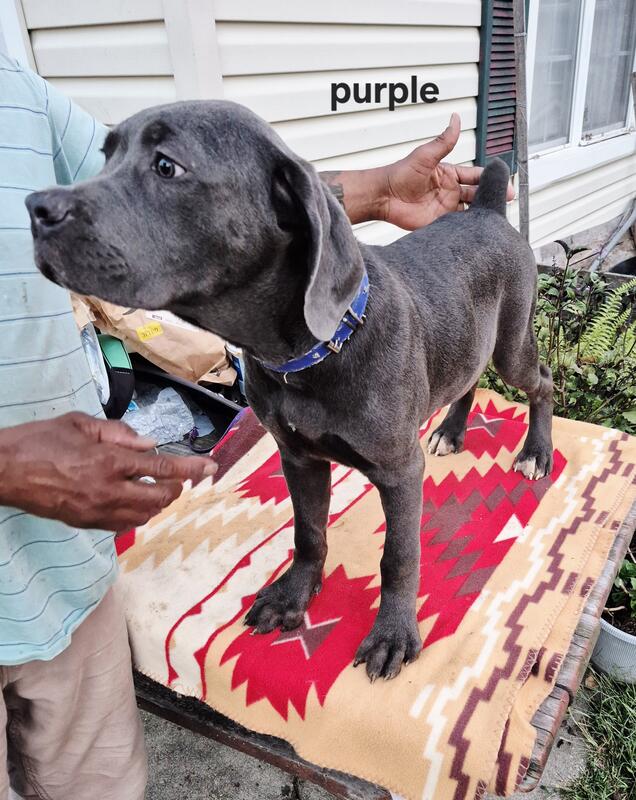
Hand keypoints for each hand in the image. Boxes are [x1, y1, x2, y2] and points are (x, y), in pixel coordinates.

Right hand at [0, 412, 216, 530]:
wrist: (4, 470)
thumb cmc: (40, 441)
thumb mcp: (82, 424)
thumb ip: (120, 432)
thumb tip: (148, 443)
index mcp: (110, 461)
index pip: (162, 469)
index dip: (191, 469)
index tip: (210, 468)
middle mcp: (108, 490)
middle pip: (160, 498)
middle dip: (175, 488)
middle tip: (178, 477)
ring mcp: (97, 511)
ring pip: (144, 515)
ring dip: (158, 503)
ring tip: (158, 488)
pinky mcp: (85, 523)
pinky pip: (123, 525)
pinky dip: (137, 514)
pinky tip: (133, 501)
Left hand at [378, 113, 515, 228]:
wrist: (384, 196)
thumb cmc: (400, 173)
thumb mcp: (426, 155)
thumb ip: (444, 141)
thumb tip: (455, 118)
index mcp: (449, 174)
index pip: (475, 176)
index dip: (489, 178)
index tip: (504, 180)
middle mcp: (450, 191)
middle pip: (476, 194)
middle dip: (491, 196)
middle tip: (506, 198)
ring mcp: (445, 208)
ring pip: (470, 211)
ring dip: (481, 212)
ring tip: (495, 214)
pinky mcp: (439, 223)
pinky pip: (457, 225)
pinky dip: (468, 226)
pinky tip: (478, 227)